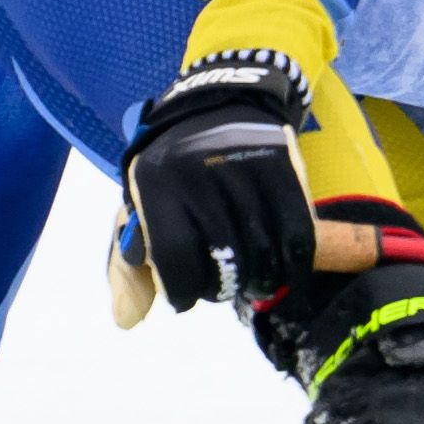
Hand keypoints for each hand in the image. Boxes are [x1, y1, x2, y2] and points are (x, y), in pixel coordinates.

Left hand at [123, 50, 315, 310]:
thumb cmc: (170, 171)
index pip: (173, 260)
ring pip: (262, 254)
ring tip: (249, 274)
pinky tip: (280, 266)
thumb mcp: (138, 208)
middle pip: (222, 262)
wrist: (218, 102)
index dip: (182, 291)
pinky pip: (298, 237)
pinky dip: (292, 264)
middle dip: (221, 286)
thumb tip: (125, 321)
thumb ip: (126, 268)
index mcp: (154, 184)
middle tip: (220, 283)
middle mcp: (198, 174)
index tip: (186, 296)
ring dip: (258, 279)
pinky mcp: (284, 169)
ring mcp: (244, 169)